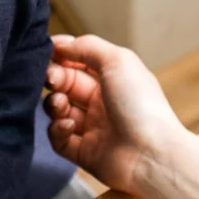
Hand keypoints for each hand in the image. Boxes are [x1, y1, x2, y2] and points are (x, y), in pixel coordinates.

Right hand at [45, 34, 183, 193]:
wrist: (151, 154)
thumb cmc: (141, 105)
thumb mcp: (117, 60)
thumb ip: (87, 47)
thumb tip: (59, 43)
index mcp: (113, 79)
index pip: (79, 62)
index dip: (62, 56)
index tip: (47, 52)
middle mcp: (103, 102)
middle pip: (66, 84)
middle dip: (54, 78)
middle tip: (51, 79)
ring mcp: (93, 128)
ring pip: (59, 110)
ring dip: (53, 103)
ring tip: (60, 103)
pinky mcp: (84, 153)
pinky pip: (59, 138)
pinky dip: (57, 129)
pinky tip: (68, 125)